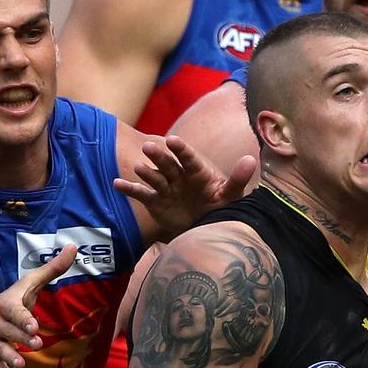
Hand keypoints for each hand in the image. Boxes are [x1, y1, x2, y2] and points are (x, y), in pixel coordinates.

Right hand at [0, 244, 77, 367]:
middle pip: (6, 331)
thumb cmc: (7, 301)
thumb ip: (51, 269)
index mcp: (5, 306)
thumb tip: (73, 247)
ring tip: (22, 363)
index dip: (23, 318)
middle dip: (19, 337)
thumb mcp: (27, 284)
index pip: (13, 311)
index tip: (34, 326)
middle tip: (36, 344)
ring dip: (9, 357)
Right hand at [115, 135, 255, 237]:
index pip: (189, 158)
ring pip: (154, 177)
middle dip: (159, 156)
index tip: (173, 140)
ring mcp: (166, 187)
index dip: (181, 150)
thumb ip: (238, 179)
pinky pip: (141, 193)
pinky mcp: (155, 200)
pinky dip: (129, 188)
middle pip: (168, 164)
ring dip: (146, 172)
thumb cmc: (220, 207)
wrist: (205, 226)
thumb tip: (251, 160)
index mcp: (198, 171)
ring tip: (139, 168)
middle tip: (149, 147)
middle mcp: (180, 176)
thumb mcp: (230, 195)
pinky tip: (117, 184)